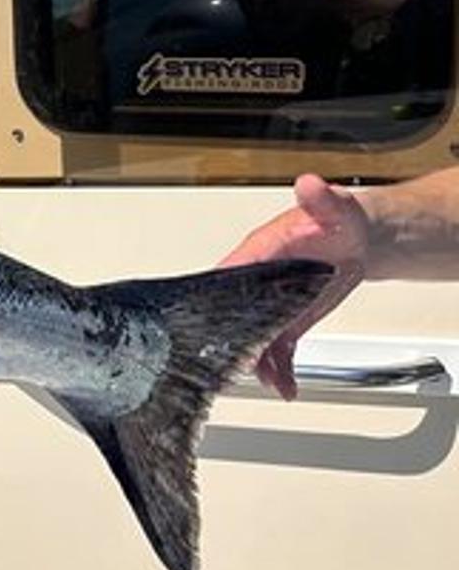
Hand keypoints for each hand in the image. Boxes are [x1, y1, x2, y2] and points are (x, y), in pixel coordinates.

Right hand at [218, 173, 368, 398]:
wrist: (360, 241)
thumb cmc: (341, 221)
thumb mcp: (335, 208)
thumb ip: (320, 200)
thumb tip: (309, 185)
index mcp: (258, 251)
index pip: (225, 275)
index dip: (214, 298)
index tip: (209, 319)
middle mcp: (258, 281)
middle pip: (233, 315)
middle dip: (236, 341)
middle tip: (244, 361)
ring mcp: (272, 304)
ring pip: (253, 337)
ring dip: (260, 362)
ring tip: (272, 380)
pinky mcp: (288, 320)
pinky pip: (277, 348)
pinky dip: (279, 368)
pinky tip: (285, 384)